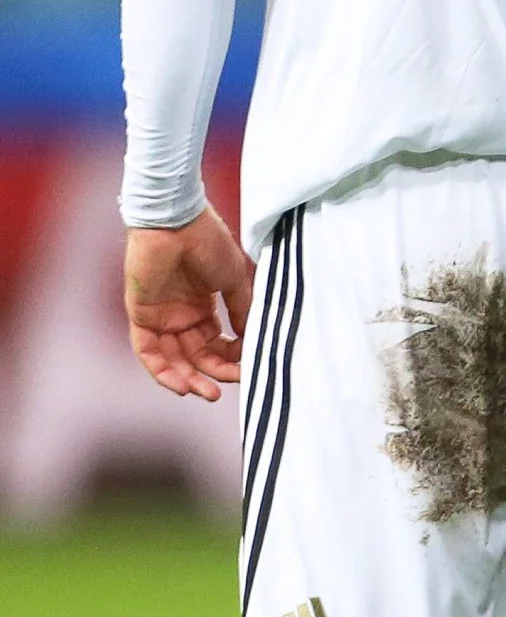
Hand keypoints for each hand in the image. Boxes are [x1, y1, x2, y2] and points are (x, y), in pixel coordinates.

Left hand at [123, 207, 253, 400]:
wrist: (176, 222)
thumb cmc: (208, 242)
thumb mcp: (234, 279)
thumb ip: (242, 310)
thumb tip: (252, 338)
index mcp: (202, 303)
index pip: (217, 340)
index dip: (232, 355)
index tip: (250, 362)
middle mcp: (180, 313)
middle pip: (196, 354)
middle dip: (214, 372)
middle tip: (231, 384)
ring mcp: (160, 315)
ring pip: (173, 358)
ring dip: (190, 379)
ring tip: (209, 394)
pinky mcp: (141, 315)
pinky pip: (149, 351)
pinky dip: (163, 371)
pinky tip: (182, 386)